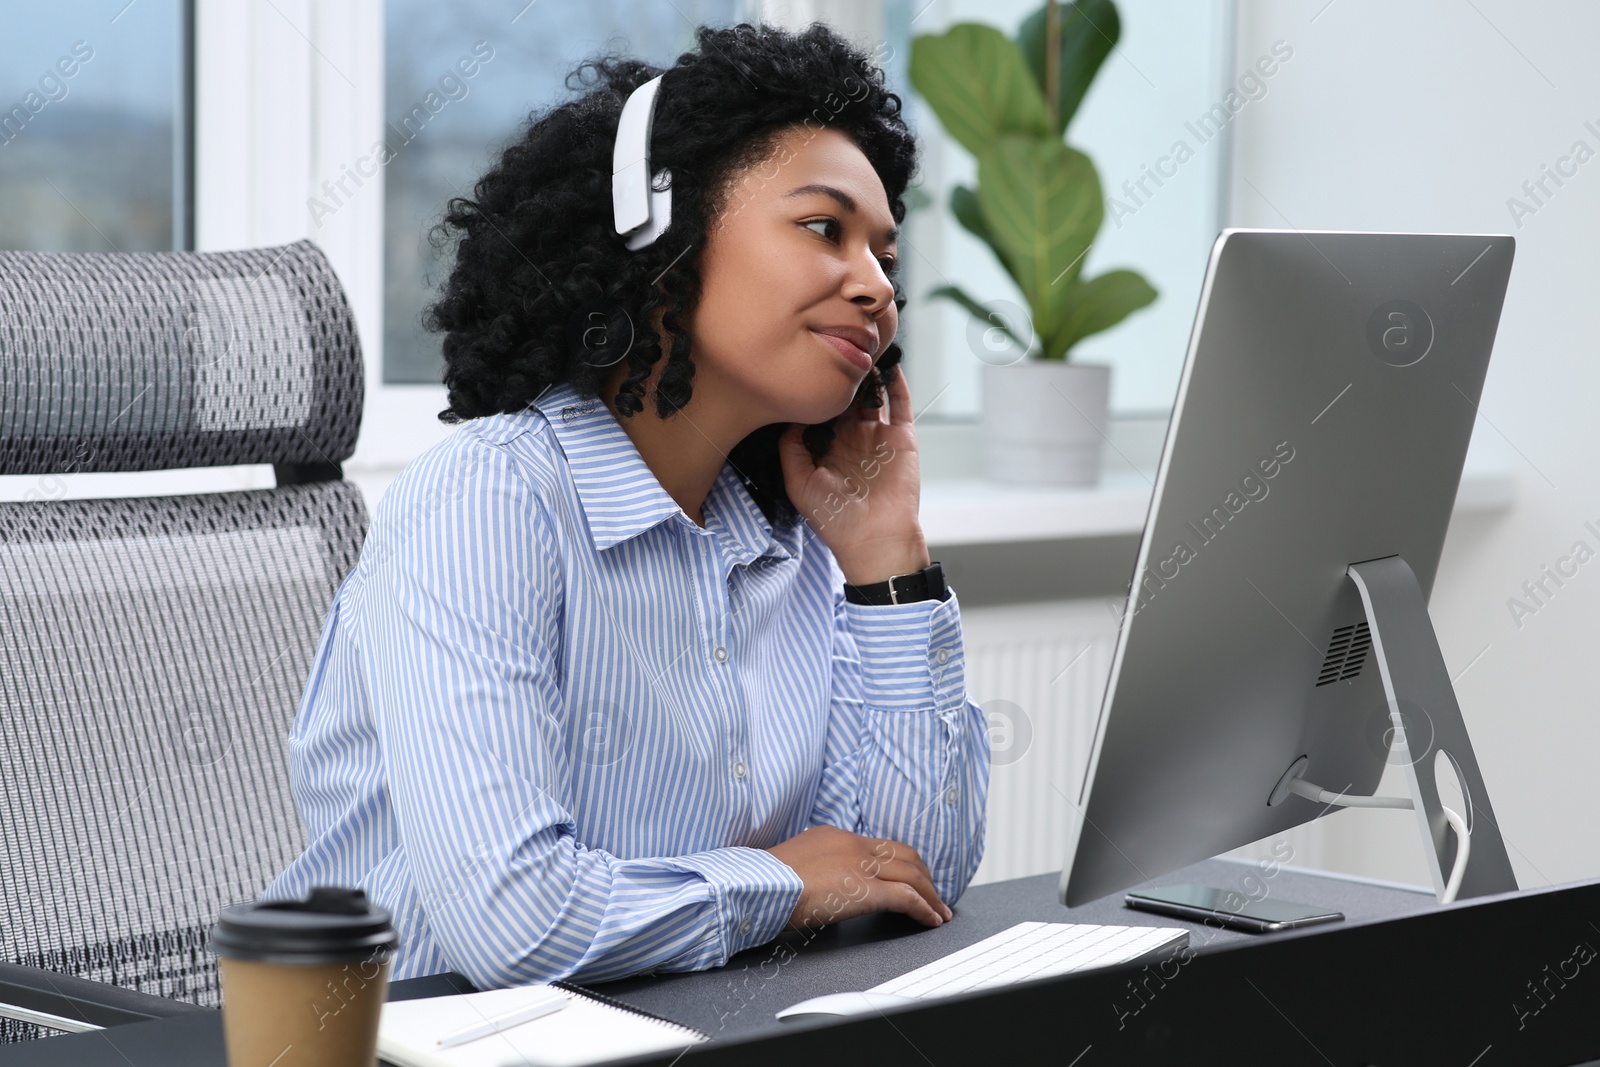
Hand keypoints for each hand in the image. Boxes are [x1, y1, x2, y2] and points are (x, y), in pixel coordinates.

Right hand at [765, 825, 951, 929]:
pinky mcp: (864, 890)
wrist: (760, 884)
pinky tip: (930, 919)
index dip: (902, 862)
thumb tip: (823, 883)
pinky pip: (905, 898)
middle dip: (924, 875)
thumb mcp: (795, 863)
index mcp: (836, 836)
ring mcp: (860, 866)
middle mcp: (853, 845)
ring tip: (939, 910)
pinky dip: (923, 908)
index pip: (880, 845)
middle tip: (934, 892)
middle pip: (904, 854)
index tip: (911, 876)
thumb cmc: (768, 881)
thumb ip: (816, 866)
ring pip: (911, 874)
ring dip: (930, 894)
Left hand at [778, 368, 929, 585]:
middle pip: (846, 396)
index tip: (804, 367)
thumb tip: (790, 415)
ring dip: (867, 373)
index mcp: (826, 447)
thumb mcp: (798, 483)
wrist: (874, 538)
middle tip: (834, 348)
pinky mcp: (902, 437)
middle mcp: (852, 437)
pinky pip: (900, 403)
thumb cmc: (834, 519)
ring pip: (872, 394)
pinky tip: (887, 363)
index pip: (819, 409)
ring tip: (860, 349)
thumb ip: (791, 447)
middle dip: (841, 376)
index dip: (814, 390)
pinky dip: (896, 382)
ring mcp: (878, 435)